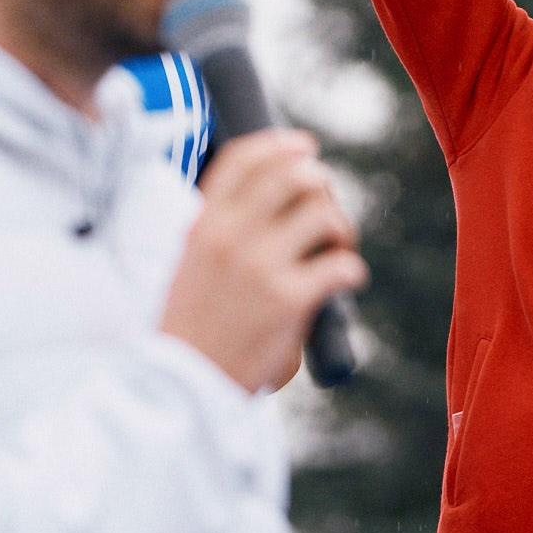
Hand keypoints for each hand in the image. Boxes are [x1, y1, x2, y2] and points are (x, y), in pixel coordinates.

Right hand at [162, 131, 366, 393]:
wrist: (181, 387)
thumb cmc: (193, 328)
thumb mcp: (192, 264)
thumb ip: (225, 229)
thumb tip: (284, 193)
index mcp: (202, 224)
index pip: (243, 159)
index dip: (280, 145)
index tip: (304, 146)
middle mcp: (229, 236)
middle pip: (294, 176)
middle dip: (322, 187)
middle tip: (326, 214)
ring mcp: (259, 266)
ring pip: (324, 214)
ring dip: (342, 230)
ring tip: (337, 251)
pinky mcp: (288, 300)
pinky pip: (343, 265)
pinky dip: (351, 271)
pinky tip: (343, 283)